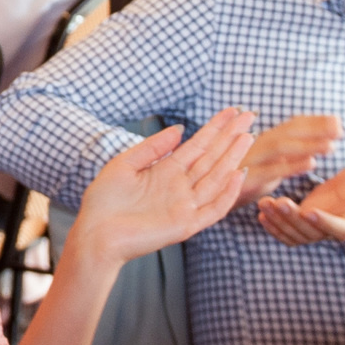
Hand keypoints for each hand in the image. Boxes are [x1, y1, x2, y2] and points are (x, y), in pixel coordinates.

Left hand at [67, 108, 255, 269]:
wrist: (95, 233)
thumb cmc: (104, 201)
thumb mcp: (125, 164)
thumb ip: (153, 147)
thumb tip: (179, 130)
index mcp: (167, 171)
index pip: (198, 146)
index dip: (216, 128)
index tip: (233, 111)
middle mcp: (180, 187)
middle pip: (212, 158)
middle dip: (230, 137)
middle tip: (250, 116)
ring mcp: (185, 206)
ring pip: (216, 178)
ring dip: (232, 158)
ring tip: (247, 137)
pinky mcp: (185, 225)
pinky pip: (213, 209)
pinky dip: (226, 193)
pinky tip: (237, 174)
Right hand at [237, 115, 340, 204]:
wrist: (205, 195)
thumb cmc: (238, 177)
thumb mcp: (262, 164)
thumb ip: (282, 154)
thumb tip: (310, 147)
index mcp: (262, 139)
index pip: (291, 126)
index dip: (314, 122)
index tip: (338, 121)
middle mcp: (255, 144)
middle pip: (288, 132)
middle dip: (315, 128)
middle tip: (340, 128)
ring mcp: (249, 160)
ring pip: (280, 147)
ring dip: (307, 145)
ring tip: (331, 146)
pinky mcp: (245, 179)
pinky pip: (271, 171)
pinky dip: (292, 166)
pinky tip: (311, 164)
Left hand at [255, 163, 344, 245]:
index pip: (337, 229)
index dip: (324, 223)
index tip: (309, 211)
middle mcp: (330, 231)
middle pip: (309, 233)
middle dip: (292, 219)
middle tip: (278, 202)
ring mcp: (314, 230)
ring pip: (294, 234)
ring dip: (278, 221)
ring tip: (265, 203)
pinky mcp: (302, 224)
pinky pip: (286, 232)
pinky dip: (273, 225)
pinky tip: (262, 210)